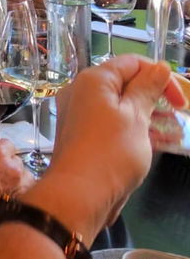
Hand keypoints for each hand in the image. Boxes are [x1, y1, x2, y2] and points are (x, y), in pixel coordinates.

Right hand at [0, 140, 31, 243]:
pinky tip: (8, 200)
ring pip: (27, 178)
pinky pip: (27, 194)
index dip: (2, 153)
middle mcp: (12, 167)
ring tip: (5, 190)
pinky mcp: (23, 202)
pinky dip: (20, 196)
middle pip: (18, 162)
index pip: (8, 145)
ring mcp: (20, 185)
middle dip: (10, 168)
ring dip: (19, 182)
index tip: (0, 159)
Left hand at [35, 55, 183, 239]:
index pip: (131, 63)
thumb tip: (158, 67)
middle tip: (177, 116)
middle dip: (154, 97)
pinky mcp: (82, 137)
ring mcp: (80, 115)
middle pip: (124, 84)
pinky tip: (155, 144)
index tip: (179, 100)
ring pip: (119, 106)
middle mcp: (82, 92)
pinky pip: (111, 124)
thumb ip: (148, 89)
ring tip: (171, 132)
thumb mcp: (136, 117)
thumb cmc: (111, 152)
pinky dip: (132, 129)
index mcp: (93, 79)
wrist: (79, 196)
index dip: (159, 75)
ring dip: (147, 115)